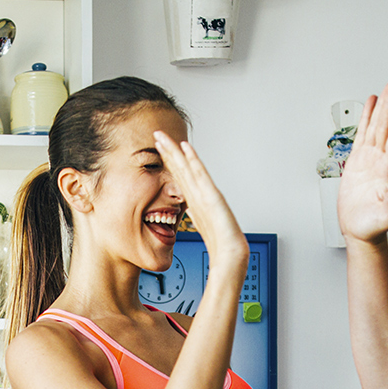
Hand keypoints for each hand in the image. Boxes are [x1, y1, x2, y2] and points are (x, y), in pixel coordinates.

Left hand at [153, 130, 247, 273]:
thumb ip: (195, 216)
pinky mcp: (212, 196)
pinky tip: (186, 147)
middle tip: (157, 134)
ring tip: (164, 136)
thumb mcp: (202, 227)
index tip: (159, 149)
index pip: (179, 176)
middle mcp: (200, 193)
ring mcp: (207, 193)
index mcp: (196, 200)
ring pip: (188, 166)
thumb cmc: (221, 244)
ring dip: (176, 149)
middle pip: (182, 167)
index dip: (169, 161)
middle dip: (169, 150)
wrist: (230, 254)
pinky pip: (200, 173)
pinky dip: (193, 159)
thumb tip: (187, 211)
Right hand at [338, 77, 387, 242]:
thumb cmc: (374, 227)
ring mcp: (371, 160)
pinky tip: (371, 105)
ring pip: (377, 127)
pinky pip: (363, 135)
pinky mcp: (358, 163)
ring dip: (382, 106)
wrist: (360, 232)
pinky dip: (367, 118)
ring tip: (387, 86)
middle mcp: (382, 161)